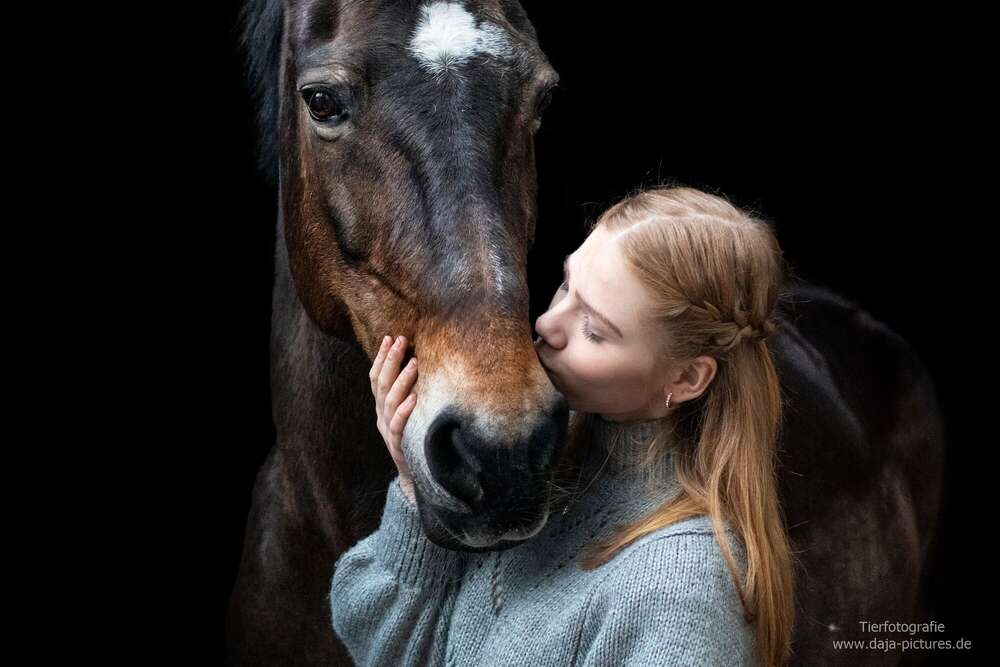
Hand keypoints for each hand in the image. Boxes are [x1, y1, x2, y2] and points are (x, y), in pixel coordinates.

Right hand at [370, 335, 418, 503]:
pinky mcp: (398, 445)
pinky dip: (404, 411)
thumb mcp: (409, 415)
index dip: (382, 358)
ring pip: (389, 401)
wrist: (415, 478)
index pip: (377, 378)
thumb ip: (409, 395)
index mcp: (382, 408)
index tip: (389, 337)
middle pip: (381, 384)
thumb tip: (420, 364)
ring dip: (401, 380)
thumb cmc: (416, 440)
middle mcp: (382, 416)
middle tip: (401, 340)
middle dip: (390, 360)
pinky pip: (398, 426)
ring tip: (414, 363)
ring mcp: (388, 431)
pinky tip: (413, 398)